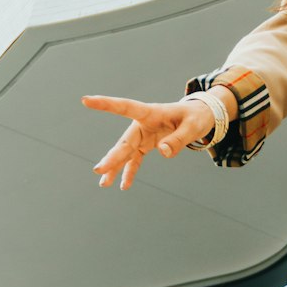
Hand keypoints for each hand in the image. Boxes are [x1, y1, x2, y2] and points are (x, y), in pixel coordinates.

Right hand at [81, 94, 214, 188]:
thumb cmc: (196, 117)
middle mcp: (142, 124)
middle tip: (99, 170)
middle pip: (125, 141)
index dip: (106, 104)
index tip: (85, 101)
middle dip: (112, 157)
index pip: (125, 107)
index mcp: (150, 112)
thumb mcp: (193, 126)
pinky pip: (135, 160)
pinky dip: (130, 172)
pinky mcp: (147, 145)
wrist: (200, 117)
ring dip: (115, 168)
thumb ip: (179, 139)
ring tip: (103, 183)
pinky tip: (123, 186)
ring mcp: (143, 135)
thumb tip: (163, 153)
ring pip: (125, 153)